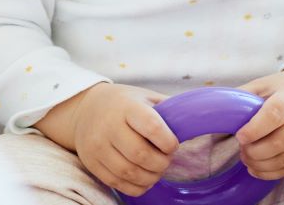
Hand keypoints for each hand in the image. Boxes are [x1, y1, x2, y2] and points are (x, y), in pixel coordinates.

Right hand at [37, 82, 179, 196]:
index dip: (168, 142)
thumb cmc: (123, 104)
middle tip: (166, 159)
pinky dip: (137, 186)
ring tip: (157, 170)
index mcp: (126, 106)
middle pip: (141, 155)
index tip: (173, 144)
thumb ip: (168, 108)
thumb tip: (198, 119)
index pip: (151, 127)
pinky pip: (118, 183)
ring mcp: (97, 145)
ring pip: (129, 172)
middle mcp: (108, 125)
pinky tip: (144, 178)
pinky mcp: (91, 162)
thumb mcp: (145, 97)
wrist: (85, 109)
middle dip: (162, 163)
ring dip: (151, 177)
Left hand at [235, 66, 283, 179]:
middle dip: (256, 151)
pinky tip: (257, 168)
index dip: (255, 128)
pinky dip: (272, 172)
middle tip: (241, 150)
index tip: (239, 136)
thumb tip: (214, 111)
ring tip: (247, 158)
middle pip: (281, 141)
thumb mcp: (264, 84)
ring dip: (262, 164)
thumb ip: (243, 96)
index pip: (275, 113)